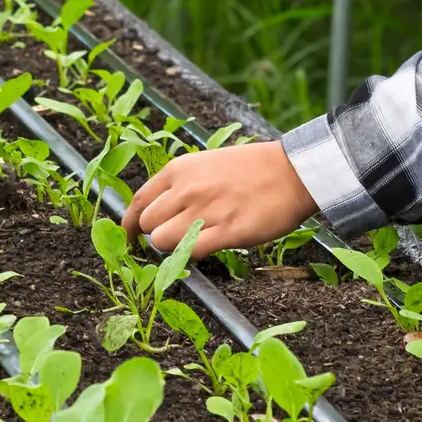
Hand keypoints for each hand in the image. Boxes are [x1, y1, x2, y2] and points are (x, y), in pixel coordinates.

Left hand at [122, 141, 317, 256]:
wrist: (292, 172)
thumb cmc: (252, 169)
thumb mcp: (206, 164)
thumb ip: (180, 185)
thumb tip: (160, 209)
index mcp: (178, 170)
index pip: (138, 202)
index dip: (129, 224)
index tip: (129, 237)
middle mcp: (186, 190)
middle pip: (147, 225)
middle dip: (155, 235)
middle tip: (174, 238)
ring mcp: (205, 212)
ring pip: (162, 242)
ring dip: (172, 249)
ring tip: (192, 243)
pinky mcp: (226, 232)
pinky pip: (191, 253)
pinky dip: (191, 257)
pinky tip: (205, 250)